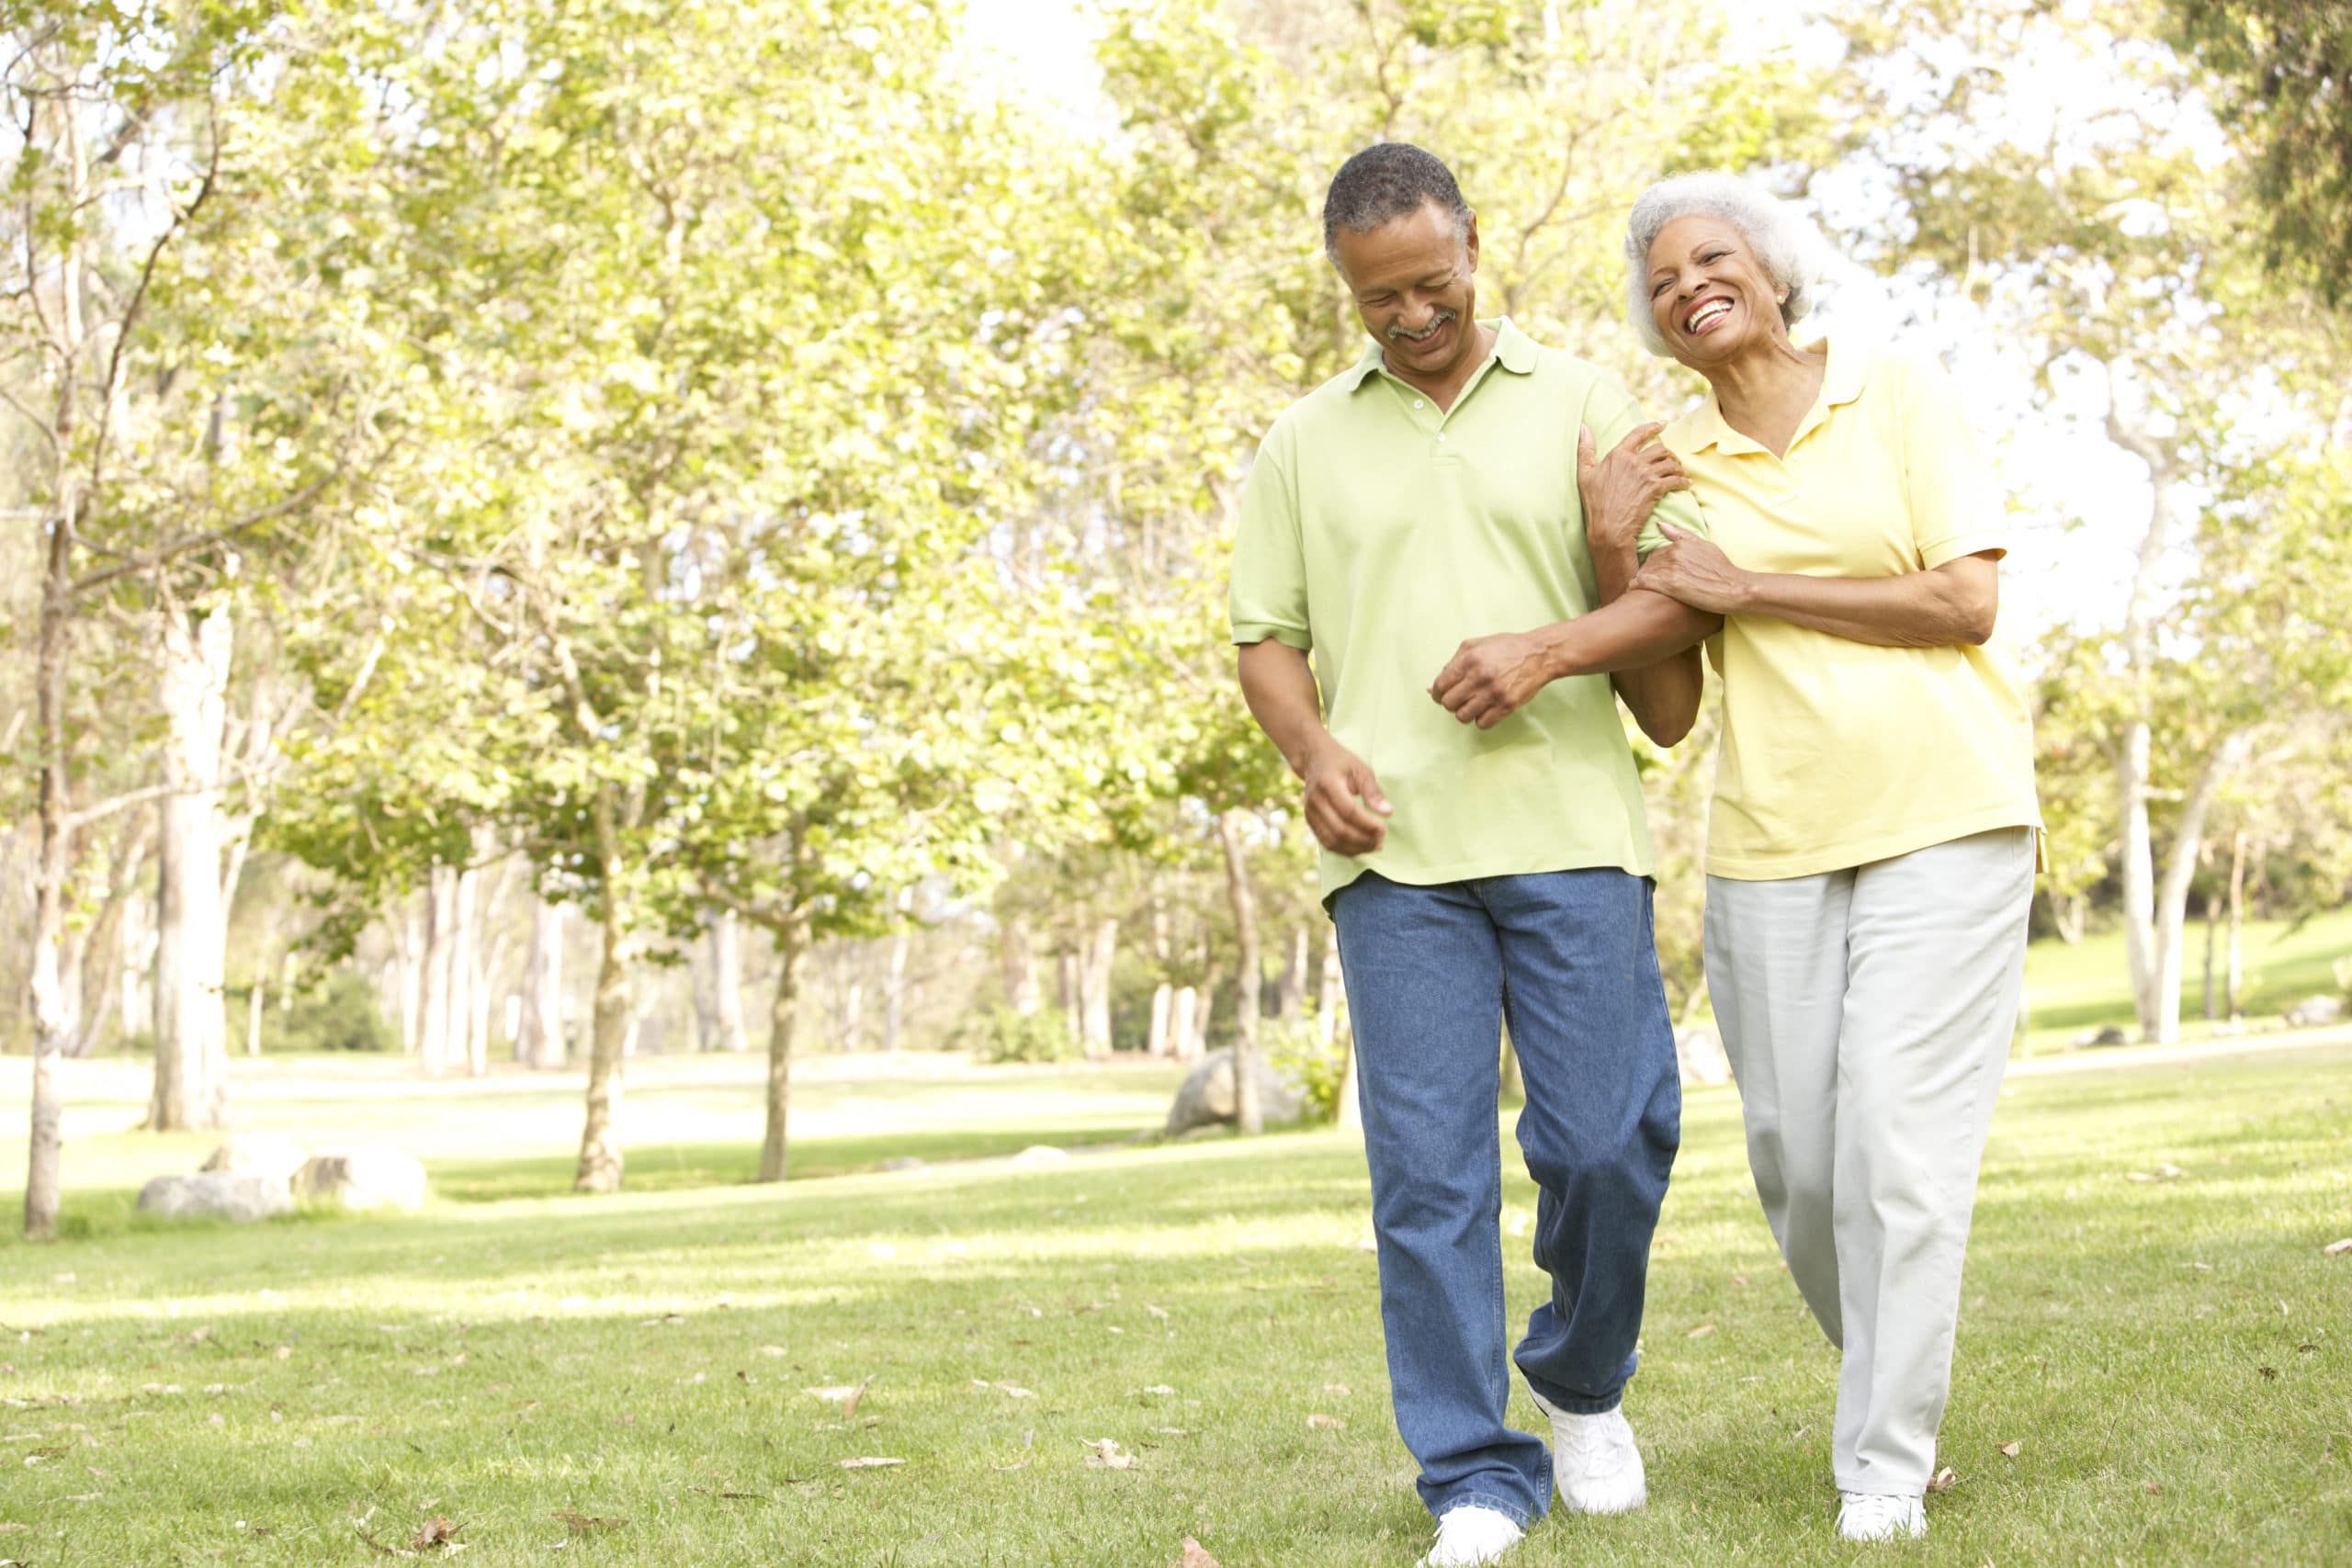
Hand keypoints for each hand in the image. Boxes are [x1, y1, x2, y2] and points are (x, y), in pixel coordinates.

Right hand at [1301, 737, 1391, 855]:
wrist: (1313, 759)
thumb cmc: (1341, 762)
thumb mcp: (1361, 769)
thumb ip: (1373, 791)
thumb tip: (1388, 813)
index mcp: (1328, 784)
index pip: (1349, 812)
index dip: (1367, 824)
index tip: (1383, 828)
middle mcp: (1315, 801)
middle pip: (1340, 830)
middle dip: (1363, 840)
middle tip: (1381, 840)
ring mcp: (1310, 813)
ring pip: (1332, 841)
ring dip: (1355, 849)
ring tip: (1373, 846)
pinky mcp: (1310, 822)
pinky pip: (1327, 843)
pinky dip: (1345, 849)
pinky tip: (1360, 847)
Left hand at [1430, 631, 1553, 729]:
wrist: (1538, 655)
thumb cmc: (1504, 648)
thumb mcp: (1474, 647)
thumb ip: (1451, 665)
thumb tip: (1430, 689)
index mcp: (1469, 660)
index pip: (1440, 687)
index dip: (1439, 693)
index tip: (1445, 693)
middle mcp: (1480, 677)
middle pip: (1449, 704)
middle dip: (1452, 702)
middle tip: (1461, 697)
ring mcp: (1494, 693)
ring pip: (1463, 717)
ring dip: (1466, 712)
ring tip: (1474, 703)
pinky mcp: (1507, 706)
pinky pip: (1482, 724)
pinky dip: (1481, 719)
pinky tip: (1487, 708)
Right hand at [1578, 422, 1688, 554]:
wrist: (1608, 528)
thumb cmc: (1595, 504)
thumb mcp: (1585, 474)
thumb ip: (1585, 449)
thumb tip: (1583, 427)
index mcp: (1618, 455)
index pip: (1638, 434)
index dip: (1652, 426)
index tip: (1663, 423)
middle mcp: (1634, 461)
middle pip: (1660, 448)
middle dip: (1668, 453)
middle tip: (1672, 460)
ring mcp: (1646, 474)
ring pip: (1670, 462)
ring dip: (1678, 467)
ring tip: (1680, 472)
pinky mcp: (1656, 489)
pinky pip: (1676, 479)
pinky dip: (1683, 481)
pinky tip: (1686, 484)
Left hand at [1631, 518, 1750, 614]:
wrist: (1734, 587)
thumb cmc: (1722, 569)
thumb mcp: (1705, 546)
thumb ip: (1682, 535)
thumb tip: (1660, 524)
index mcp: (1680, 544)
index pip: (1657, 553)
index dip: (1656, 565)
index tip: (1659, 575)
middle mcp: (1673, 552)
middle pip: (1649, 562)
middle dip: (1649, 573)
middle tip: (1652, 585)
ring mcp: (1670, 567)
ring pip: (1645, 571)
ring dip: (1643, 580)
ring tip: (1644, 592)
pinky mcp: (1669, 584)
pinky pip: (1642, 582)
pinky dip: (1636, 587)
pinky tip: (1636, 592)